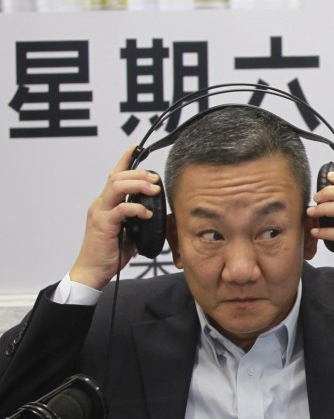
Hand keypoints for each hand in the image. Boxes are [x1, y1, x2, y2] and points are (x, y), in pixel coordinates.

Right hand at [70, 147, 161, 289]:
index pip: (114, 175)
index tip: (135, 147)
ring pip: (116, 187)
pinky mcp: (103, 224)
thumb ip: (137, 217)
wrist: (93, 270)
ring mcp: (100, 213)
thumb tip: (155, 211)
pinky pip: (121, 209)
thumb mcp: (128, 229)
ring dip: (138, 184)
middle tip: (155, 179)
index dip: (124, 160)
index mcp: (106, 203)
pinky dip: (137, 208)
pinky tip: (148, 214)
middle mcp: (101, 204)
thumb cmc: (110, 251)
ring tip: (154, 190)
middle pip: (117, 177)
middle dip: (139, 173)